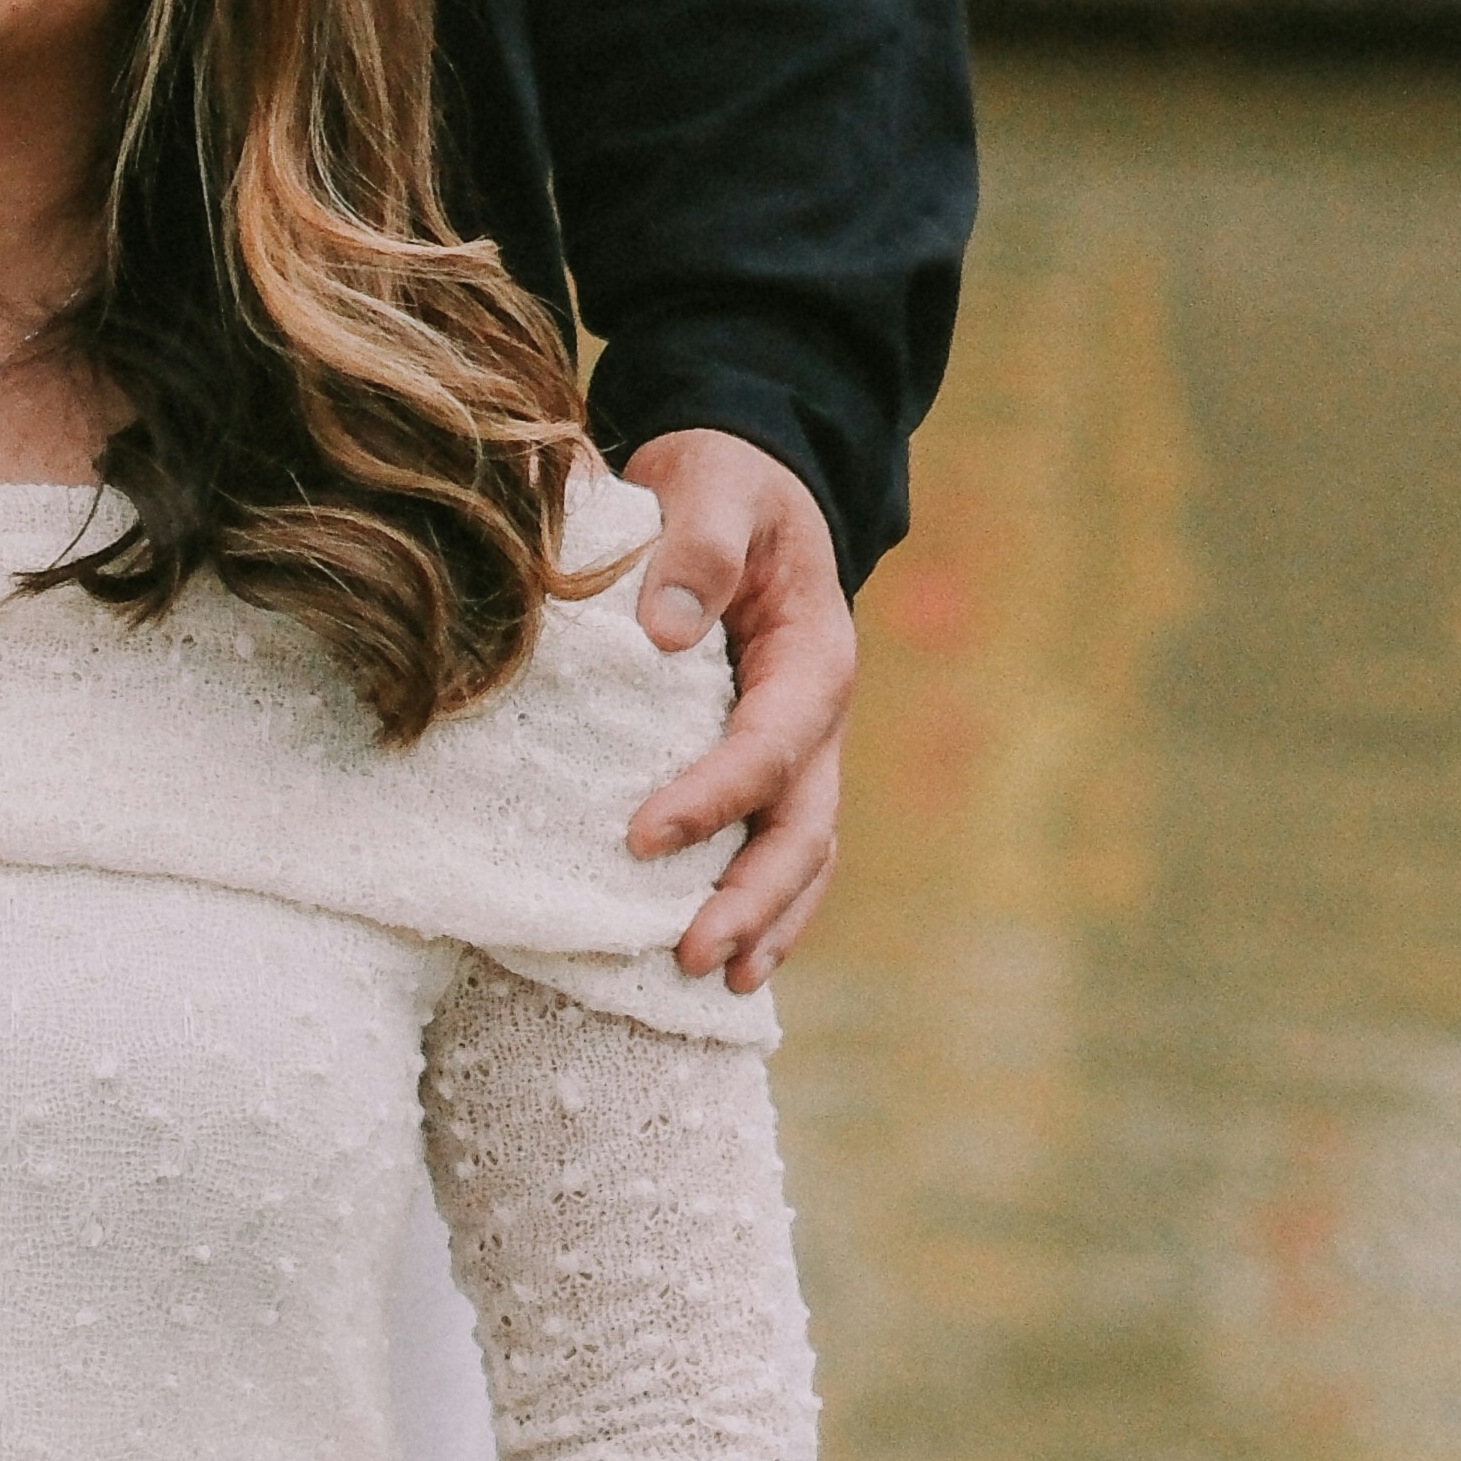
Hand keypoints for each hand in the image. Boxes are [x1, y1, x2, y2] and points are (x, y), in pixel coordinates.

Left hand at [613, 426, 848, 993]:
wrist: (747, 481)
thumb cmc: (726, 482)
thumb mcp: (714, 485)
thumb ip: (696, 548)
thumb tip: (661, 635)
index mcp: (813, 654)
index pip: (770, 745)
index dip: (713, 798)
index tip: (641, 836)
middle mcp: (818, 715)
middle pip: (803, 827)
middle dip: (752, 898)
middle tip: (690, 956)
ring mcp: (803, 748)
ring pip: (803, 854)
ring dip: (765, 921)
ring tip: (716, 979)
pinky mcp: (771, 764)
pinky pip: (780, 848)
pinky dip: (762, 907)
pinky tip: (724, 957)